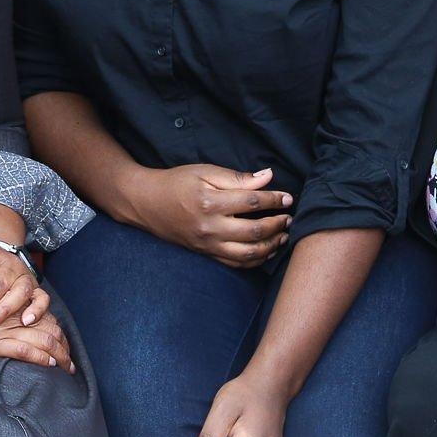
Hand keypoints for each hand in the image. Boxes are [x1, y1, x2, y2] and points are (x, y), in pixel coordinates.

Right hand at [0, 289, 76, 372]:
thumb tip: (3, 327)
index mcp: (10, 306)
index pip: (43, 317)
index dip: (57, 332)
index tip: (63, 347)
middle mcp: (12, 315)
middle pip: (49, 328)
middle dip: (63, 347)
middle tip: (71, 364)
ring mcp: (3, 329)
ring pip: (43, 340)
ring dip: (59, 355)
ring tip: (67, 368)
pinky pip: (24, 349)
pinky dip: (39, 358)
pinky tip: (49, 365)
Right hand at [126, 165, 291, 266]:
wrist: (147, 203)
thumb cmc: (177, 182)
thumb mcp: (204, 172)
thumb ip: (237, 178)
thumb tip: (268, 178)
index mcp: (210, 202)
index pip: (252, 201)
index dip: (274, 200)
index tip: (288, 198)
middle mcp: (210, 227)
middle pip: (254, 231)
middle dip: (277, 225)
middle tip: (289, 218)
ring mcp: (208, 244)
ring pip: (248, 253)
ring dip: (271, 246)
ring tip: (283, 235)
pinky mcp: (206, 253)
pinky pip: (236, 264)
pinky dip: (256, 260)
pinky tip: (267, 250)